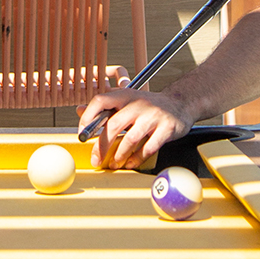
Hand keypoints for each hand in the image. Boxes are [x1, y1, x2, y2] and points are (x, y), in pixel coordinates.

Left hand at [77, 89, 194, 170]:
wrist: (180, 103)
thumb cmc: (148, 105)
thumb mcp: (126, 100)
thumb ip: (104, 107)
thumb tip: (79, 110)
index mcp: (125, 95)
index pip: (100, 101)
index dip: (88, 117)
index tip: (82, 134)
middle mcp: (138, 103)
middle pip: (114, 124)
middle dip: (102, 146)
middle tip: (96, 159)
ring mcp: (153, 115)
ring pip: (131, 139)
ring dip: (119, 155)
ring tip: (114, 164)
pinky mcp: (166, 128)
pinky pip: (148, 148)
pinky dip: (137, 158)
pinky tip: (131, 163)